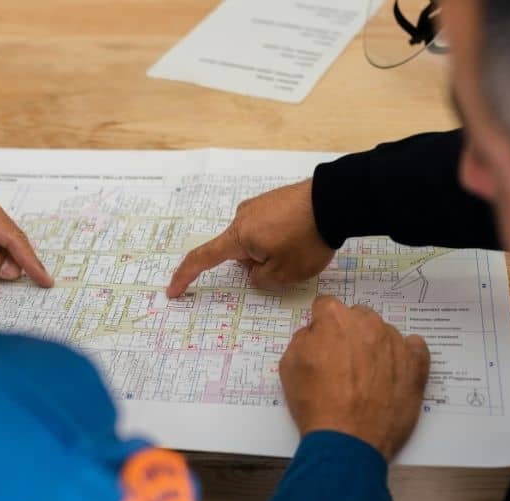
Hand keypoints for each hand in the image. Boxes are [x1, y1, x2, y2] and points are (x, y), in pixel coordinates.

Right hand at [167, 179, 334, 296]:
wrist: (335, 201)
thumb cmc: (306, 240)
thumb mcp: (283, 274)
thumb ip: (260, 279)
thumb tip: (255, 269)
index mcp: (238, 236)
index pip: (203, 259)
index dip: (186, 277)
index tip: (173, 291)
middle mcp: (242, 217)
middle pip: (238, 252)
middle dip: (256, 265)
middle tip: (287, 264)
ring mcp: (259, 205)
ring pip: (256, 241)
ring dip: (271, 251)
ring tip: (300, 247)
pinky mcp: (275, 200)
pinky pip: (269, 227)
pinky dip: (280, 238)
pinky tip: (302, 236)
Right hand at [279, 296, 430, 461]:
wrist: (347, 440)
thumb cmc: (315, 403)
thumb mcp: (289, 365)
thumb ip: (302, 338)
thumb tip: (315, 333)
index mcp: (336, 319)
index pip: (326, 306)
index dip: (321, 324)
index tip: (321, 342)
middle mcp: (368, 323)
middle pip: (357, 317)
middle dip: (349, 333)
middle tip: (343, 361)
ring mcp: (396, 343)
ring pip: (384, 333)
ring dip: (375, 346)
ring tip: (367, 377)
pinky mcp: (416, 364)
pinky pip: (414, 347)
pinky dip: (405, 355)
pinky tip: (394, 371)